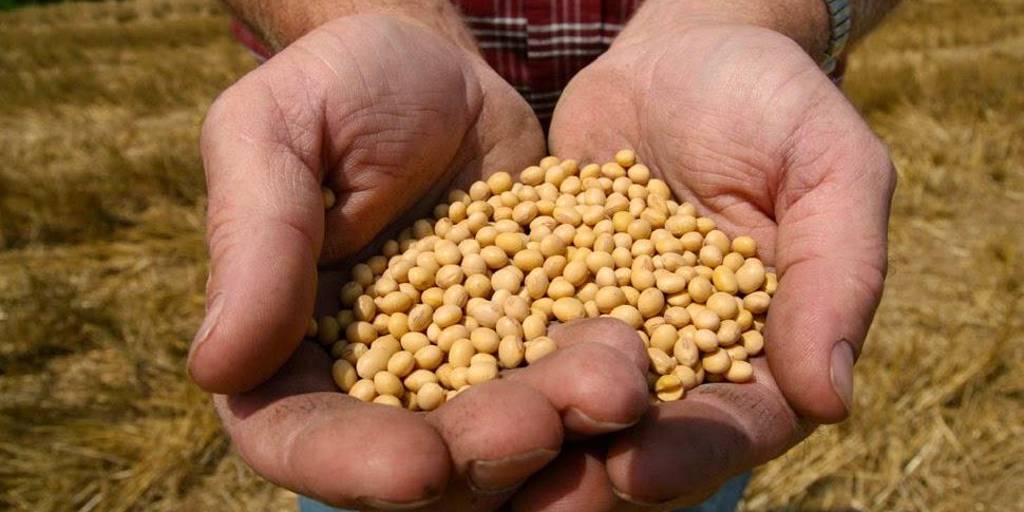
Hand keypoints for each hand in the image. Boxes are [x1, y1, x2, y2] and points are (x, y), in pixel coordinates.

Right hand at [188, 15, 651, 508]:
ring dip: (559, 429)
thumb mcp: (279, 135)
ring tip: (613, 386)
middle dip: (480, 453)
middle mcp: (376, 376)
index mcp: (287, 345)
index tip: (417, 463)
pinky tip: (638, 362)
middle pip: (418, 457)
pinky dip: (600, 382)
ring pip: (505, 433)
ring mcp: (463, 364)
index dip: (350, 462)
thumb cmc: (342, 86)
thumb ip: (254, 244)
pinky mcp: (533, 337)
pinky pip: (567, 378)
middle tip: (541, 423)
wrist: (442, 65)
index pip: (298, 434)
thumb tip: (218, 368)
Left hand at [520, 24, 895, 507]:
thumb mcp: (826, 166)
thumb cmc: (769, 102)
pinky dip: (472, 367)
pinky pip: (507, 338)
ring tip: (472, 466)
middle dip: (592, 472)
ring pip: (565, 405)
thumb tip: (832, 398)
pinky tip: (423, 392)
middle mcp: (678, 358)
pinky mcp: (540, 297)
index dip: (692, 454)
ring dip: (525, 441)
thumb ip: (838, 273)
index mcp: (760, 348)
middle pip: (642, 437)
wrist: (679, 56)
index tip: (638, 471)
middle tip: (537, 503)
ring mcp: (603, 332)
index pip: (736, 422)